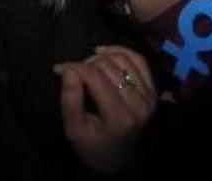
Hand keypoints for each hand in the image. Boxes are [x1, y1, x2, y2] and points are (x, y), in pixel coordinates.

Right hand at [54, 46, 157, 173]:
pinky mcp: (152, 91)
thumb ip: (70, 99)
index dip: (74, 67)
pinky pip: (138, 60)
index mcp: (119, 116)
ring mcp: (149, 96)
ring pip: (123, 59)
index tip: (59, 69)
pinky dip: (120, 52)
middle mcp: (139, 104)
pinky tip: (105, 54)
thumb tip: (67, 69)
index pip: (95, 76)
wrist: (116, 158)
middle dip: (86, 63)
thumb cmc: (91, 145)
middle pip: (108, 65)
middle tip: (73, 72)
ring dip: (102, 57)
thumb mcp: (73, 129)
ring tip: (88, 66)